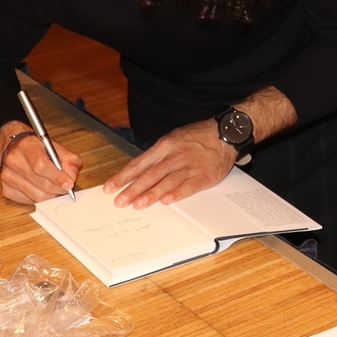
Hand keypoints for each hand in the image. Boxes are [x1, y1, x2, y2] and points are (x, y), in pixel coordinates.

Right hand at [0, 120, 80, 203]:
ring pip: (36, 195)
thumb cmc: (39, 149)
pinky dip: (40, 198)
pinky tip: (42, 189)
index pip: (41, 165)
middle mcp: (13, 160)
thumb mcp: (57, 148)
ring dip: (51, 195)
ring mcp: (7, 176)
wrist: (15, 148)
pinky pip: (28, 201)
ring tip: (56, 188)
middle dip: (58, 189)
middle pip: (40, 183)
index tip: (69, 184)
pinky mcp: (6, 189)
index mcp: (27, 146)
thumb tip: (71, 177)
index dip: (57, 177)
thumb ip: (70, 160)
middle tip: (66, 188)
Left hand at [102, 120, 235, 209]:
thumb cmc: (198, 136)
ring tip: (138, 204)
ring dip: (152, 193)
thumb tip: (138, 171)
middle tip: (120, 201)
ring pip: (167, 180)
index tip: (110, 188)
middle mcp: (175, 155)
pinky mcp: (204, 175)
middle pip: (151, 173)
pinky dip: (178, 193)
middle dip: (133, 188)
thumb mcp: (174, 138)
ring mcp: (190, 165)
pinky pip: (189, 186)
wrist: (226, 132)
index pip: (140, 163)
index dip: (124, 176)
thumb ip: (158, 155)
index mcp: (165, 146)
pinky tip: (167, 201)